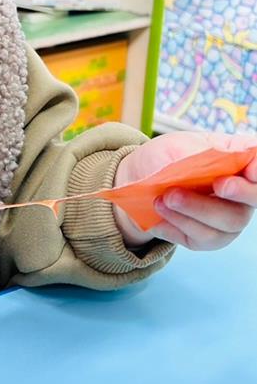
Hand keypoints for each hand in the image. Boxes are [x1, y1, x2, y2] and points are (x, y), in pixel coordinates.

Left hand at [113, 132, 256, 250]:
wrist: (138, 181)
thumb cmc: (167, 159)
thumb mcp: (182, 144)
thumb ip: (209, 150)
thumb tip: (237, 151)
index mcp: (240, 163)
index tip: (252, 170)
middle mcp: (241, 194)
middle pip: (253, 198)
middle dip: (238, 192)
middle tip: (218, 184)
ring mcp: (227, 219)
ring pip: (225, 223)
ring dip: (193, 210)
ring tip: (163, 198)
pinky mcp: (208, 239)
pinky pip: (200, 238)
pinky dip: (176, 225)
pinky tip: (158, 213)